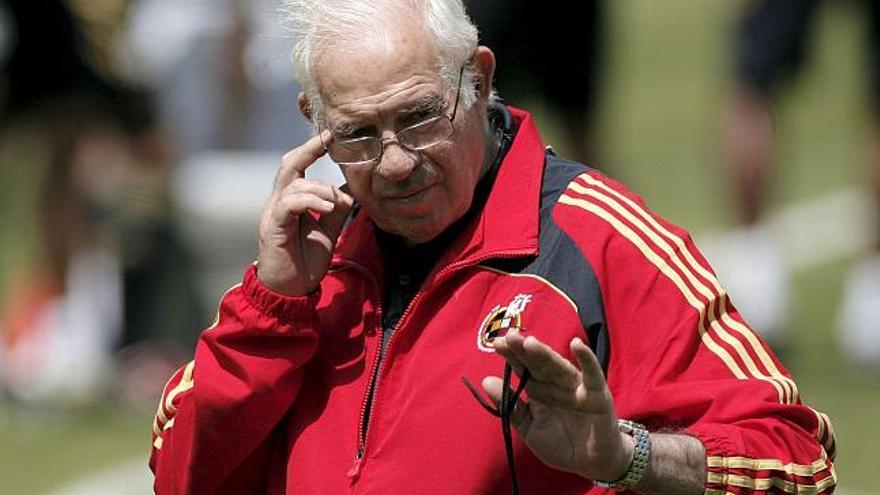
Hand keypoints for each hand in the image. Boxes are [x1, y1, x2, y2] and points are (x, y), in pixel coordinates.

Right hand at [257, 132, 353, 295]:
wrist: (291, 292)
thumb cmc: (305, 262)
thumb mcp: (327, 231)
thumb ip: (336, 210)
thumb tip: (351, 189)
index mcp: (290, 201)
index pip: (298, 167)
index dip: (311, 149)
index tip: (330, 135)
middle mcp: (278, 203)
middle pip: (288, 165)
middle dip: (308, 149)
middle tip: (328, 139)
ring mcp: (273, 214)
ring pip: (294, 184)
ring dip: (322, 190)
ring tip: (338, 205)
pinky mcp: (272, 227)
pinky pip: (289, 203)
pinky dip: (310, 201)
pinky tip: (327, 208)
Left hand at [481, 333, 633, 482]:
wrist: (591, 463)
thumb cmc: (560, 444)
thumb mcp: (529, 428)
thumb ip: (510, 407)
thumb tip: (485, 382)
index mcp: (538, 389)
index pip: (522, 367)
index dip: (511, 355)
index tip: (497, 343)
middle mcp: (555, 383)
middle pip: (538, 363)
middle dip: (524, 350)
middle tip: (509, 337)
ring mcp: (576, 386)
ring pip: (559, 366)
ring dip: (546, 354)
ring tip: (530, 343)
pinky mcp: (597, 393)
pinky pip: (592, 374)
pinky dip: (586, 358)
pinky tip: (577, 344)